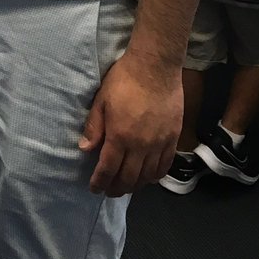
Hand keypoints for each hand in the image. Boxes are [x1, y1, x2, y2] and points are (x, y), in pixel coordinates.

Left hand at [79, 51, 181, 196]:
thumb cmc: (124, 80)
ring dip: (136, 185)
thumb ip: (94, 127)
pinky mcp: (173, 138)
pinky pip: (165, 165)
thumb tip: (85, 149)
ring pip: (148, 176)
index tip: (94, 188)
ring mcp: (159, 143)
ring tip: (127, 186)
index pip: (108, 169)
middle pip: (128, 178)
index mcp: (120, 137)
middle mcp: (140, 146)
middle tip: (109, 191)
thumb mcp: (102, 100)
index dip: (100, 182)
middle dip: (116, 188)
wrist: (156, 67)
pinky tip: (149, 177)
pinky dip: (155, 176)